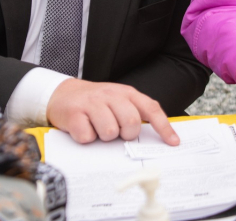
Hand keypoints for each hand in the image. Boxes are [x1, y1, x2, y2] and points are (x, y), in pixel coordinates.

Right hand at [47, 79, 178, 145]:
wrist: (62, 94)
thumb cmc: (95, 102)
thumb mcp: (118, 101)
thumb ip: (135, 113)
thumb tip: (155, 137)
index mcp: (126, 93)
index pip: (151, 109)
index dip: (164, 127)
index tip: (173, 142)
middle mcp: (110, 95)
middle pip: (131, 123)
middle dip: (126, 134)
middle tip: (116, 131)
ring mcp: (92, 103)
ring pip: (110, 132)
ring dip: (104, 137)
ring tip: (97, 127)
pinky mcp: (74, 114)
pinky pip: (88, 137)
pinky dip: (86, 138)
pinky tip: (84, 128)